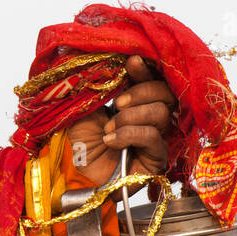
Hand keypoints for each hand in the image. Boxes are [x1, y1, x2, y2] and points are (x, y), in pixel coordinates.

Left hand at [66, 56, 177, 187]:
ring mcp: (155, 140)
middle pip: (166, 95)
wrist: (70, 173)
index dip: (146, 70)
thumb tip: (113, 64)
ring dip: (131, 117)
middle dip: (141, 93)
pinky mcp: (156, 160)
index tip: (133, 62)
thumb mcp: (85, 108)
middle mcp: (149, 120)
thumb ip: (102, 88)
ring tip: (108, 129)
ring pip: (162, 114)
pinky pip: (153, 138)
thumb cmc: (76, 143)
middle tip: (118, 104)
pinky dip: (130, 135)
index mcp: (134, 104)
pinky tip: (111, 141)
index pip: (152, 81)